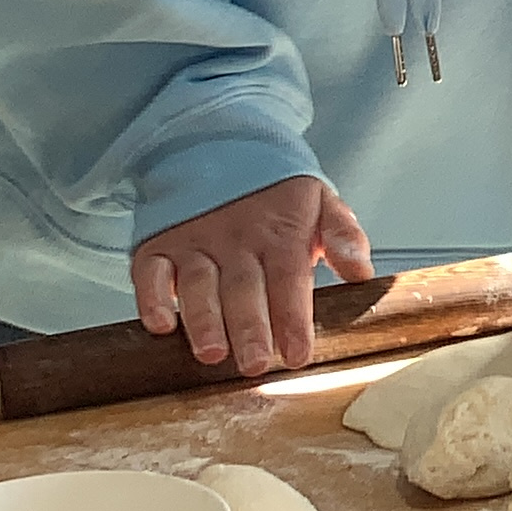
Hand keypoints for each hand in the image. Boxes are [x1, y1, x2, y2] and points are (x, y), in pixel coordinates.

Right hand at [132, 175, 371, 374]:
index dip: (292, 317)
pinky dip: (151, 298)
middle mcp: (235, 240)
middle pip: (242, 288)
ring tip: (212, 352)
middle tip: (255, 364)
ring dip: (202, 319)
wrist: (223, 146)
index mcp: (279, 233)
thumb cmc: (277, 194)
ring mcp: (194, 242)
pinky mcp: (159, 245)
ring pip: (197, 283)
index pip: (288, 278)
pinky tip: (160, 325)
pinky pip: (150, 272)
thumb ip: (343, 236)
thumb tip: (361, 273)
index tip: (297, 355)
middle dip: (249, 327)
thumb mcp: (320, 203)